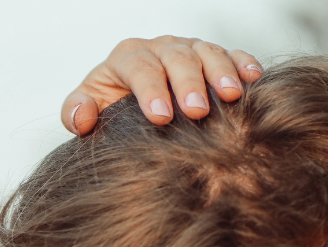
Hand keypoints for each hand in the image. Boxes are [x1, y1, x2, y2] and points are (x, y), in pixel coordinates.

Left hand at [63, 36, 263, 134]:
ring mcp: (189, 50)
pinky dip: (242, 63)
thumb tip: (83, 116)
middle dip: (187, 83)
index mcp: (128, 57)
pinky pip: (231, 55)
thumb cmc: (110, 109)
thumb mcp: (87, 109)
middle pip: (176, 57)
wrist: (132, 108)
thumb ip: (75, 111)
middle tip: (197, 111)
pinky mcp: (213, 58)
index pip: (139, 67)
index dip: (150, 89)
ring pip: (207, 52)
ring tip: (231, 95)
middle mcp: (160, 48)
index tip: (160, 117)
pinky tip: (253, 79)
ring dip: (220, 72)